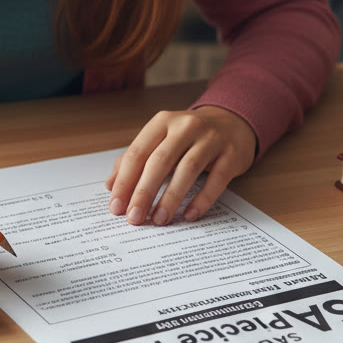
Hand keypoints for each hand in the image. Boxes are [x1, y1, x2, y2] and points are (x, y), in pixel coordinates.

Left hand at [105, 106, 256, 225]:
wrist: (231, 122)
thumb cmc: (188, 137)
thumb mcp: (161, 140)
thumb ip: (135, 159)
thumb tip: (111, 185)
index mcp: (162, 122)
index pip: (138, 152)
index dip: (125, 180)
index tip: (116, 206)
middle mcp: (186, 126)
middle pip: (160, 161)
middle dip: (144, 192)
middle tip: (134, 217)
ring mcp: (211, 139)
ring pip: (187, 170)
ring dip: (170, 198)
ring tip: (159, 219)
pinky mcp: (232, 154)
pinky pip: (216, 180)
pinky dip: (201, 199)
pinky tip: (189, 215)